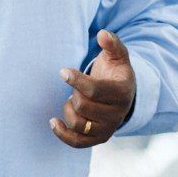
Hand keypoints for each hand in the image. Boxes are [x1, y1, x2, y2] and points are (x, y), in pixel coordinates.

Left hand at [50, 29, 134, 147]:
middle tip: (75, 87)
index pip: (95, 90)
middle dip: (74, 94)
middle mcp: (117, 113)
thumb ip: (112, 43)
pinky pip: (77, 142)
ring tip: (72, 100)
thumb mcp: (118, 55)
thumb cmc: (116, 72)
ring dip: (68, 109)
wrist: (124, 94)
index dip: (76, 80)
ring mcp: (108, 128)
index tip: (62, 71)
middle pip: (83, 106)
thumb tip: (103, 34)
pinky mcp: (99, 139)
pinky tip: (53, 121)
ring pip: (78, 124)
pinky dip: (62, 133)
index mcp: (122, 92)